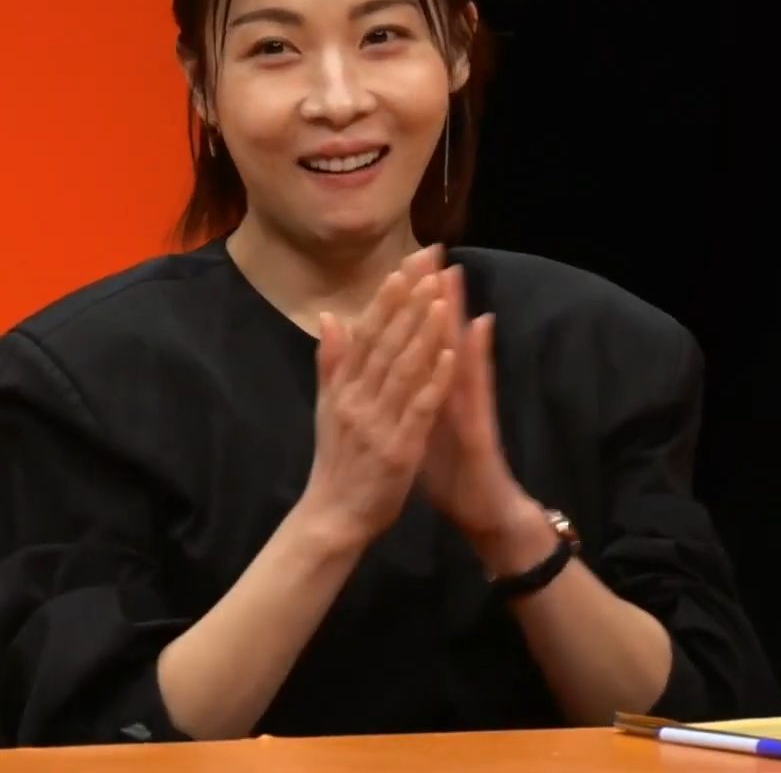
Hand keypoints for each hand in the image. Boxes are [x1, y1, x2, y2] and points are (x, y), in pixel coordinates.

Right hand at [296, 250, 456, 551]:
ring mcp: (378, 423)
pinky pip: (419, 407)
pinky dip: (435, 378)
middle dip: (410, 300)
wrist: (334, 516)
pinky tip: (452, 353)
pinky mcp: (399, 448)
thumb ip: (331, 362)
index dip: (387, 298)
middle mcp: (357, 399)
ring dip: (424, 330)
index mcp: (343, 387)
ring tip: (442, 297)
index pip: (367, 332)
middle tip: (431, 264)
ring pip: (403, 367)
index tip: (405, 264)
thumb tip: (330, 317)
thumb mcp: (328, 407)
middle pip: (386, 341)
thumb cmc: (337, 460)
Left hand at [416, 262, 543, 566]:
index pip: (417, 343)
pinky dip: (476, 357)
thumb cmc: (450, 472)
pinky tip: (478, 328)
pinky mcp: (481, 424)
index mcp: (428, 391)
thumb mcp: (417, 428)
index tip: (399, 267)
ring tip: (451, 273)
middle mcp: (451, 391)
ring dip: (456, 312)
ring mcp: (469, 404)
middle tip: (429, 251)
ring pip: (460, 352)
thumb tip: (388, 365)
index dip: (408, 308)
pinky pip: (476, 388)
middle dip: (432, 296)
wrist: (482, 511)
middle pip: (440, 337)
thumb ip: (405, 394)